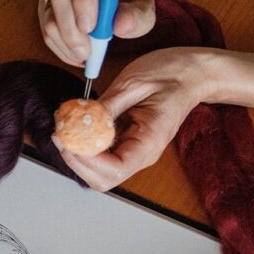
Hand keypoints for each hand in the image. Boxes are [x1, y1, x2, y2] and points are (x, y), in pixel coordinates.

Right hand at [39, 0, 157, 65]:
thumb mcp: (144, 6)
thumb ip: (138, 15)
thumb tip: (121, 26)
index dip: (84, 0)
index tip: (91, 28)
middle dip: (70, 29)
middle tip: (86, 53)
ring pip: (48, 17)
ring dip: (65, 43)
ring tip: (84, 56)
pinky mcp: (45, 6)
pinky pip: (45, 29)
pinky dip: (60, 47)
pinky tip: (76, 55)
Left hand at [55, 47, 217, 191]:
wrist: (193, 74)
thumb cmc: (171, 75)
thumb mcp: (134, 84)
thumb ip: (106, 107)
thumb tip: (79, 121)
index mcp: (150, 143)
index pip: (114, 169)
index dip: (86, 160)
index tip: (69, 138)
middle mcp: (142, 154)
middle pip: (103, 179)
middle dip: (77, 162)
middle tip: (60, 136)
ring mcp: (134, 151)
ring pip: (98, 170)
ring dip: (78, 155)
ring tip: (64, 129)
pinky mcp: (126, 143)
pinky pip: (101, 154)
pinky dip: (84, 145)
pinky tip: (74, 126)